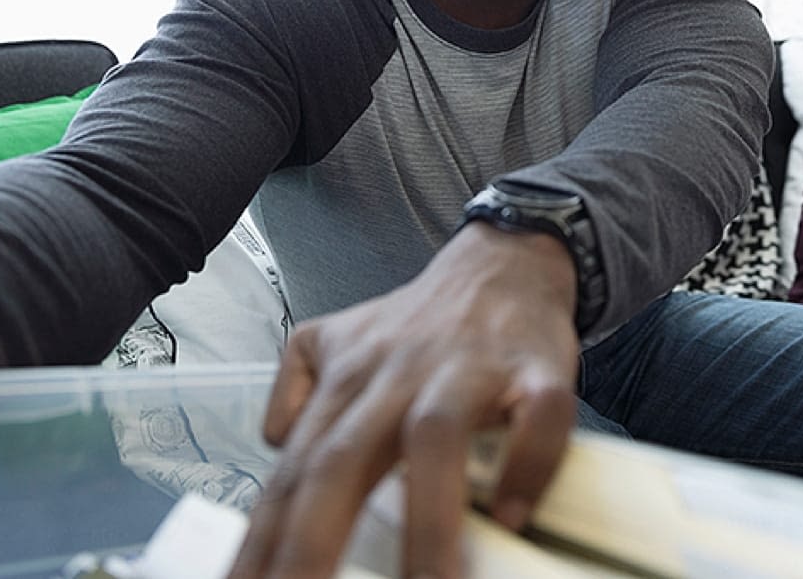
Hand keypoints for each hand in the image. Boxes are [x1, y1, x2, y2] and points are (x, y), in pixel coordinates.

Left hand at [228, 222, 579, 578]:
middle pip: (343, 459)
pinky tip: (515, 514)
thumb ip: (296, 389)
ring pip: (434, 439)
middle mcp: (396, 376)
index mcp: (347, 382)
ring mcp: (466, 371)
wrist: (507, 259)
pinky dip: (529, 464)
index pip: (292, 472)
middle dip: (314, 542)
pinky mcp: (536, 370)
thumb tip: (275, 444)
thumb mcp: (340, 338)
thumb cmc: (425, 321)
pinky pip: (538, 416)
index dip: (264, 542)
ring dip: (429, 521)